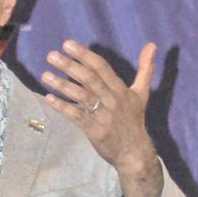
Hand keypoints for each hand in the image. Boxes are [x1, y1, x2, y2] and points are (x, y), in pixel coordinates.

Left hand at [41, 40, 162, 196]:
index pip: (101, 67)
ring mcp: (103, 115)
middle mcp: (112, 99)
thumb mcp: (142, 93)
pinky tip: (48, 98)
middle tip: (51, 54)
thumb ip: (145, 68)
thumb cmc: (134, 120)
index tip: (68, 44)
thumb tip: (152, 44)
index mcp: (120, 89)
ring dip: (62, 85)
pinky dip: (62, 107)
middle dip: (70, 66)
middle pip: (89, 79)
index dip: (85, 55)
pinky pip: (76, 116)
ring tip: (45, 75)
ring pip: (81, 96)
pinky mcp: (94, 130)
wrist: (134, 152)